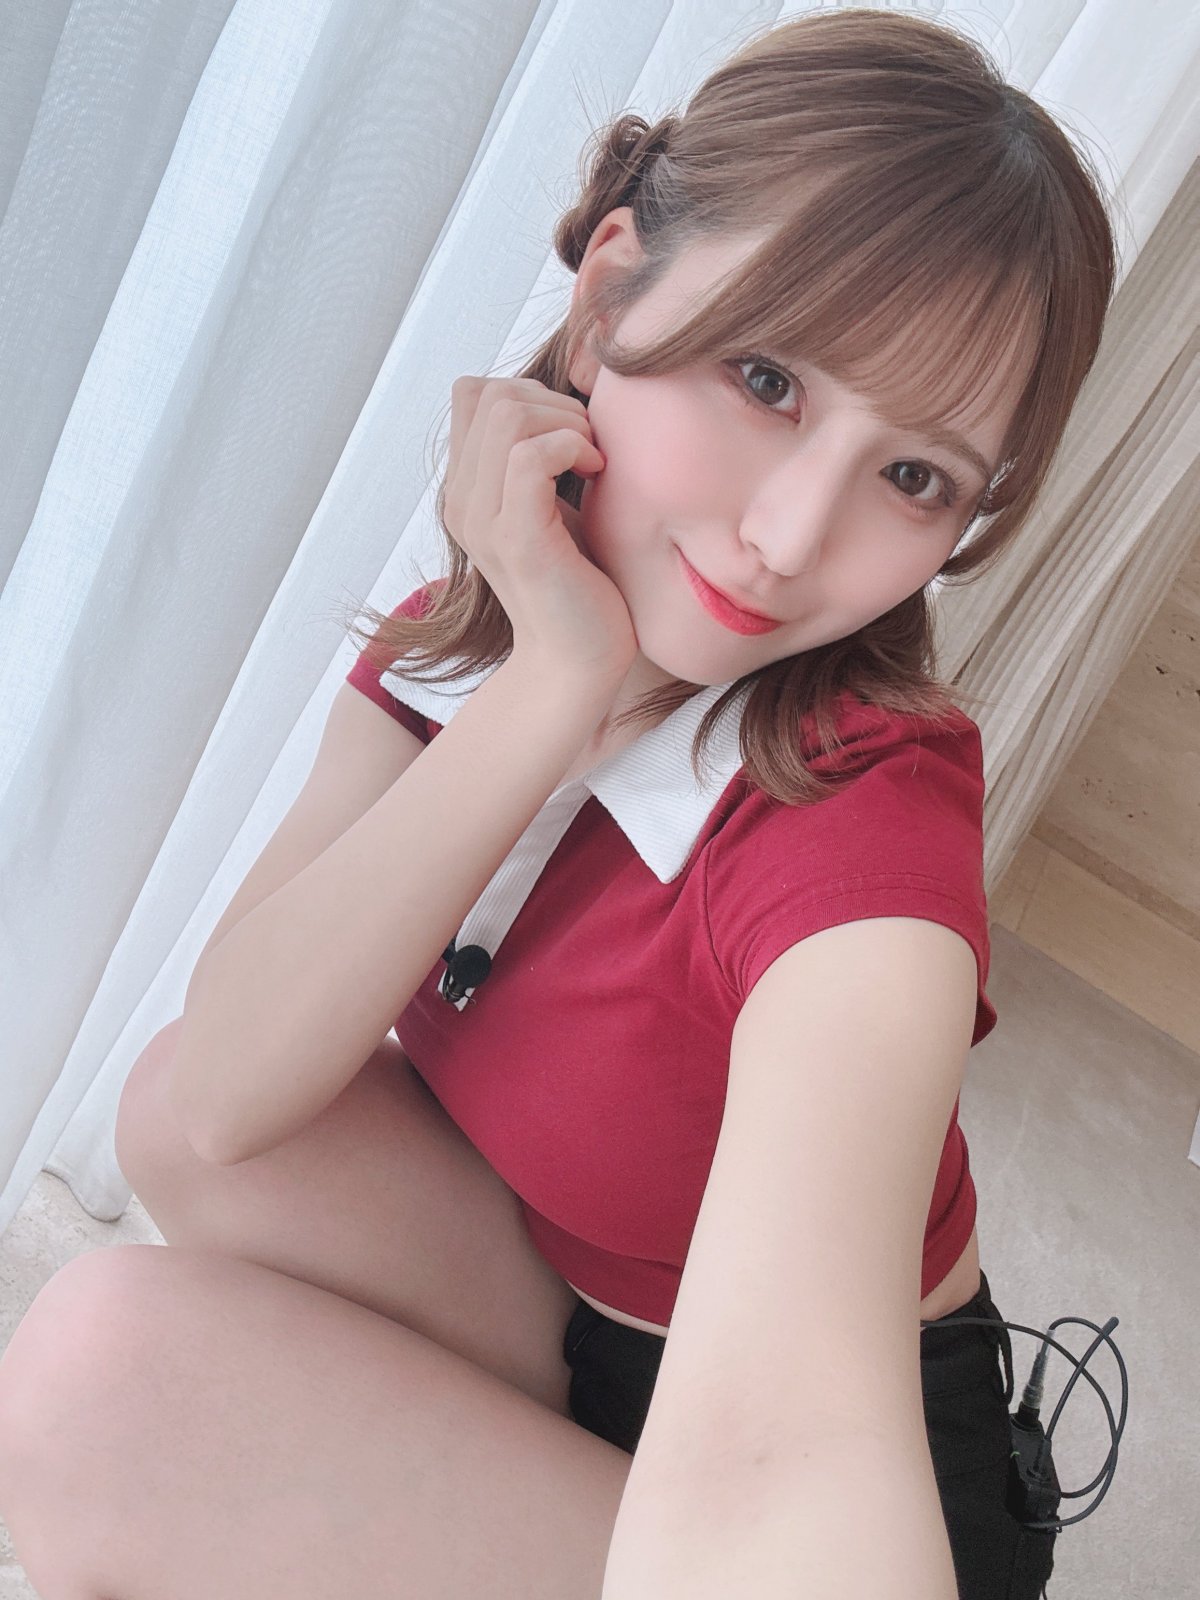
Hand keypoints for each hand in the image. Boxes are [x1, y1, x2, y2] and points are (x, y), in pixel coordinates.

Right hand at [443, 375, 637, 678]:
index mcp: (465, 490)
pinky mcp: (517, 541)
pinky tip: (597, 474)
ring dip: (566, 423)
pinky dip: (572, 447)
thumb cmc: (580, 580)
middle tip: (588, 447)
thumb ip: (537, 456)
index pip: (472, 392)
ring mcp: (484, 521)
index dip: (528, 391)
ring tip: (593, 460)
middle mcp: (462, 502)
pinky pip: (529, 457)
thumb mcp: (551, 504)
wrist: (578, 660)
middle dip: (553, 403)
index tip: (568, 434)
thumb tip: (563, 396)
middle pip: (491, 393)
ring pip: (507, 415)